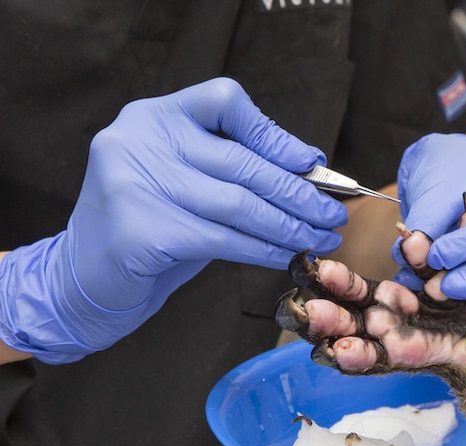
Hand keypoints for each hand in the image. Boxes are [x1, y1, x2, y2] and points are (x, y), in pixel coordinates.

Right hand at [0, 78, 346, 362]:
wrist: (86, 278)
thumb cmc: (151, 226)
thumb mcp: (187, 181)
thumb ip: (232, 168)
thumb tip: (308, 171)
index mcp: (152, 116)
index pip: (224, 100)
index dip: (273, 133)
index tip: (310, 162)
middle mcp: (138, 140)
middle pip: (241, 161)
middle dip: (298, 192)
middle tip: (334, 213)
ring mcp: (134, 184)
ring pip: (238, 204)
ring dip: (291, 225)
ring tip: (323, 237)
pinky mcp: (141, 231)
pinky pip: (224, 241)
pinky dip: (266, 250)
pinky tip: (291, 256)